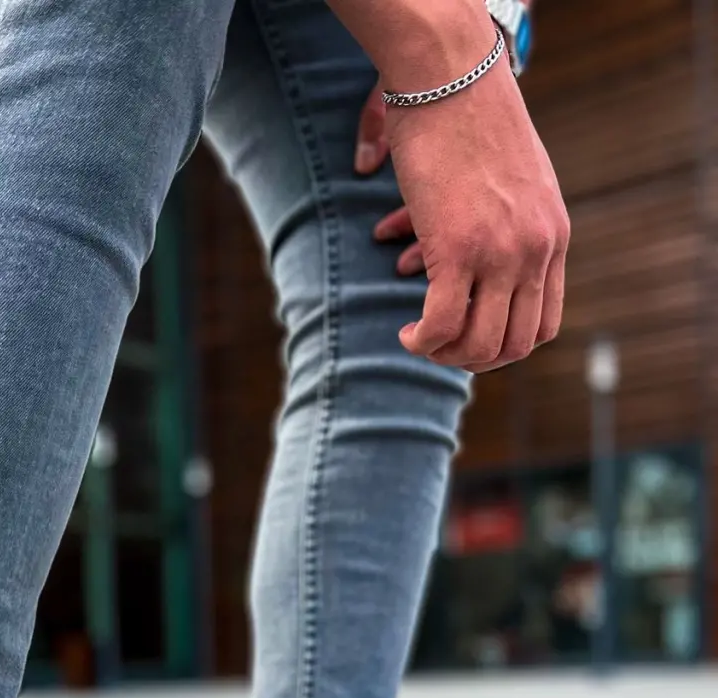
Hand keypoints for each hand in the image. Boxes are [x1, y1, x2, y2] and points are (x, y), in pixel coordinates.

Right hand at [335, 0, 568, 373]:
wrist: (450, 76)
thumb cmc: (469, 119)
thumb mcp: (509, 179)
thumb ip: (503, 223)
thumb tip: (458, 258)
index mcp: (553, 236)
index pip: (543, 325)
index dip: (505, 346)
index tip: (471, 338)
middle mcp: (535, 250)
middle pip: (514, 345)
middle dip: (473, 360)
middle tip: (441, 348)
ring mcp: (500, 253)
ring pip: (479, 344)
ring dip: (446, 355)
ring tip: (421, 340)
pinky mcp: (458, 250)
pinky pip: (441, 326)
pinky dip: (422, 341)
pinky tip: (406, 333)